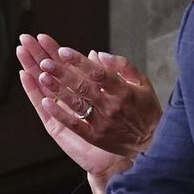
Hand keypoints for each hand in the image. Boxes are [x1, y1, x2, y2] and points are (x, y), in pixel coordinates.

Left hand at [16, 33, 161, 158]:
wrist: (152, 143)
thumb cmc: (145, 108)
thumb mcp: (142, 82)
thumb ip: (123, 65)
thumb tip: (98, 54)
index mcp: (124, 90)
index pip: (98, 72)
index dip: (79, 61)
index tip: (62, 51)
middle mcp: (112, 106)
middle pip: (83, 86)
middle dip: (62, 73)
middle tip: (45, 61)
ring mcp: (102, 123)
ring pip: (76, 103)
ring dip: (58, 90)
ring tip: (42, 76)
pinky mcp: (94, 137)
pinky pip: (74, 124)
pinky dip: (59, 113)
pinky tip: (45, 102)